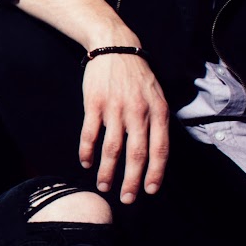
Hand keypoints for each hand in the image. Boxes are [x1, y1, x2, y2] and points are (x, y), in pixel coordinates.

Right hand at [79, 53, 169, 202]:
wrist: (116, 47)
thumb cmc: (137, 75)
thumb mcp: (157, 96)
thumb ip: (157, 122)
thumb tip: (156, 153)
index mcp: (157, 112)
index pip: (160, 149)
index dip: (155, 173)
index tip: (149, 190)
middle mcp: (138, 112)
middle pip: (136, 154)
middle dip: (131, 180)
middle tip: (126, 198)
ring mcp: (115, 108)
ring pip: (112, 148)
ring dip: (107, 170)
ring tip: (103, 185)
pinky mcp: (95, 104)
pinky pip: (90, 133)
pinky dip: (87, 150)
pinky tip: (86, 161)